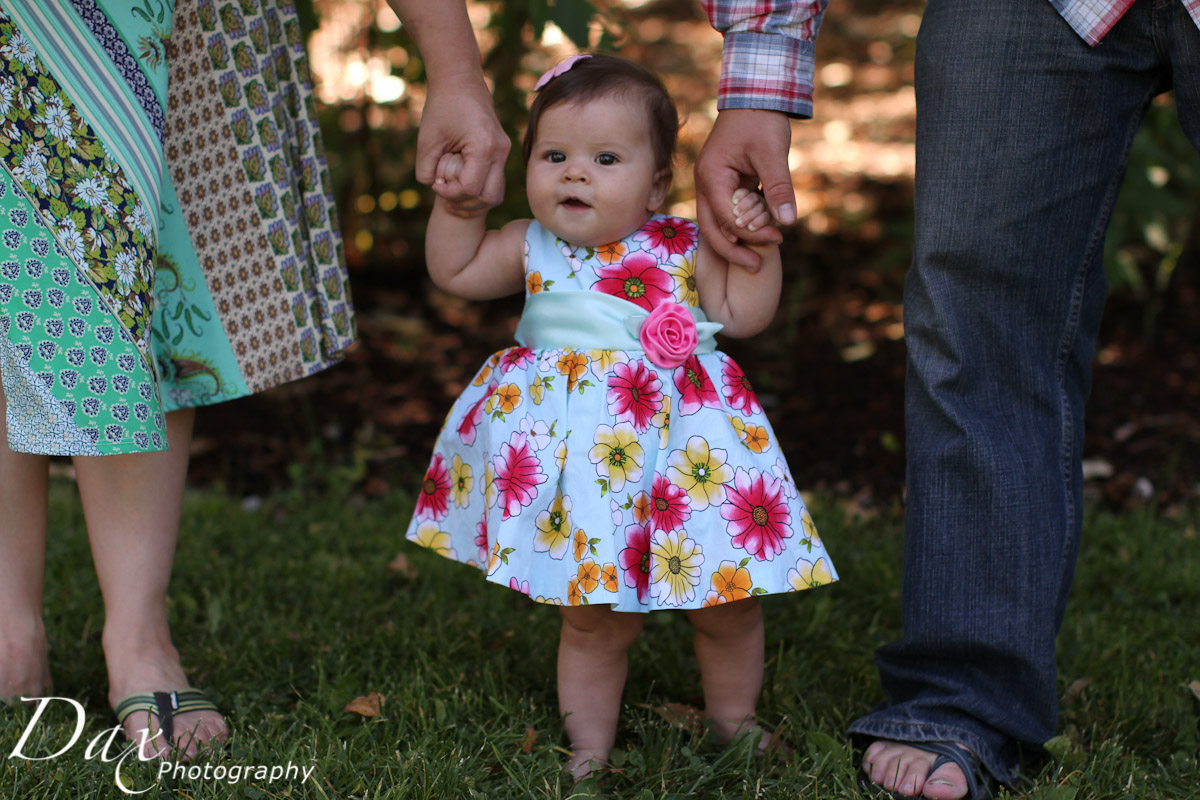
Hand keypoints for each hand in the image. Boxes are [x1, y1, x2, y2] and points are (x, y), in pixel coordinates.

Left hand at [417, 74, 509, 206]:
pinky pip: (495, 181)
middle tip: (445, 196)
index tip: (436, 185)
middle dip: (465, 203)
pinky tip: (459, 184)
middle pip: (490, 197)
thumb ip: (426, 170)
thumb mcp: (426, 140)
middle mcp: (500, 151)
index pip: (471, 188)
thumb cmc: (442, 105)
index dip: (451, 193)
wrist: (460, 79)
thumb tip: (435, 188)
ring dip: (474, 200)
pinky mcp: (501, 151)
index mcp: (483, 146)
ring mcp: (504, 151)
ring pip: (496, 193)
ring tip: (452, 194)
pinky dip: (479, 189)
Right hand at [694, 109, 793, 270]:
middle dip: (734, 250)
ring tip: (757, 258)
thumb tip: (788, 221)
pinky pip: (726, 213)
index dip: (750, 233)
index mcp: (712, 176)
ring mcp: (712, 184)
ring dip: (736, 241)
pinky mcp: (722, 184)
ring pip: (716, 224)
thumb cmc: (761, 121)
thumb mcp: (773, 153)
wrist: (755, 96)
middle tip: (757, 266)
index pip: (727, 218)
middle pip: (712, 229)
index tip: (777, 239)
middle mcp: (706, 183)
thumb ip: (779, 187)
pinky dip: (740, 226)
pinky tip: (758, 235)